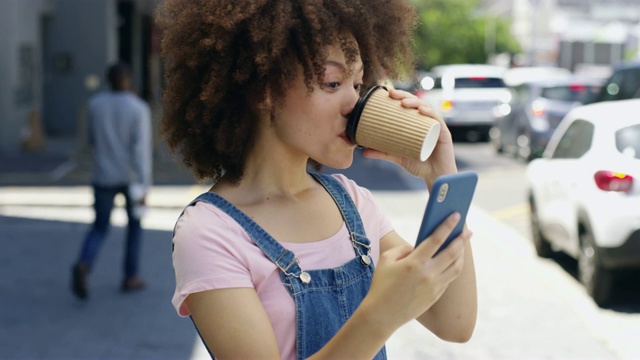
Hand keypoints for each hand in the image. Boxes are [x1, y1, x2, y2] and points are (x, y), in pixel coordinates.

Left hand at [362, 88, 457, 187]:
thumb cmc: (419, 164)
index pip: (409, 105)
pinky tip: (422, 110)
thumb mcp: (398, 157)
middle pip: (417, 103)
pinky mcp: (444, 134)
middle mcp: (428, 122)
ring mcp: (437, 127)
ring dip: (415, 102)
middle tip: (391, 93)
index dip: (400, 96)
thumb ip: (383, 153)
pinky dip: (430, 114)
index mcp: (418, 123)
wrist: (435, 177)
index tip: (386, 93)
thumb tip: (363, 152)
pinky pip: (437, 121)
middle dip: (404, 95)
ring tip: (404, 102)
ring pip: (427, 108)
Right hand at [362, 212, 470, 330]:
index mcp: (414, 263)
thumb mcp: (386, 260)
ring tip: (462, 246)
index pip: (436, 239)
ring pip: (455, 267)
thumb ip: (403, 249)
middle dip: (461, 239)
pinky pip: (448, 279)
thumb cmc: (381, 284)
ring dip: (461, 255)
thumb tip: (417, 247)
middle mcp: (428, 274)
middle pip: (452, 253)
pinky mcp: (436, 296)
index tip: (456, 216)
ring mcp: (434, 287)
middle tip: (467, 231)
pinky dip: (452, 268)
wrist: (382, 314)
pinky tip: (452, 262)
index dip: (447, 226)